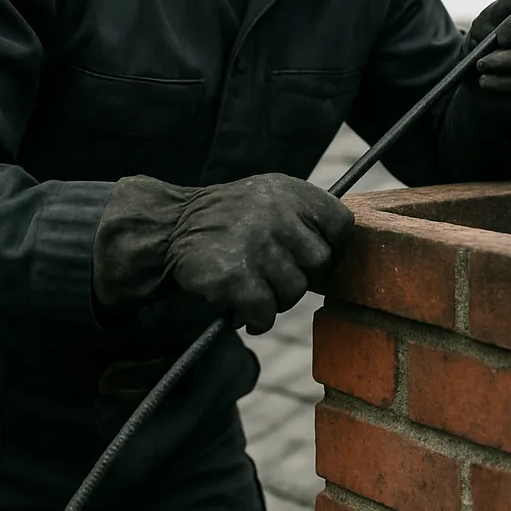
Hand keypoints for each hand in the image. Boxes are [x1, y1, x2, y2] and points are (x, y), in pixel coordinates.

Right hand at [93, 172, 353, 334]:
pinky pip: (266, 312)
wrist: (168, 229)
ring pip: (294, 291)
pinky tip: (240, 308)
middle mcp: (276, 211)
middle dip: (299, 277)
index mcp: (291, 191)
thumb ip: (306, 219)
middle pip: (320, 264)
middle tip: (272, 276)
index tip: (309, 259)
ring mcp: (255, 243)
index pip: (341, 225)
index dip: (331, 250)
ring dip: (275, 300)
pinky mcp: (234, 276)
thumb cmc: (229, 222)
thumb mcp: (270, 199)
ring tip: (252, 287)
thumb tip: (341, 259)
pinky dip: (256, 319)